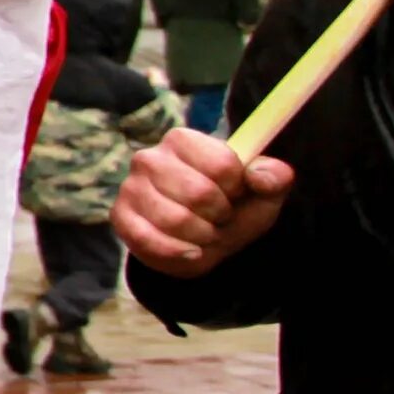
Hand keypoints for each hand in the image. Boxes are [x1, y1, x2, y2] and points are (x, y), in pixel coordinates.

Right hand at [112, 127, 293, 276]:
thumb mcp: (262, 193)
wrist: (201, 244)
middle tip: (218, 218)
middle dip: (220, 216)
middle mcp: (149, 157)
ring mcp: (130, 188)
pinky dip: (179, 252)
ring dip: (202, 236)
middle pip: (199, 193)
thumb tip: (260, 175)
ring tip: (204, 234)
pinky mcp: (120, 218)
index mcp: (183, 140)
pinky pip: (151, 241)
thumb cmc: (232, 210)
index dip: (237, 188)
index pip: (223, 165)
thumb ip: (273, 177)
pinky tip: (190, 251)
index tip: (234, 194)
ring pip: (176, 219)